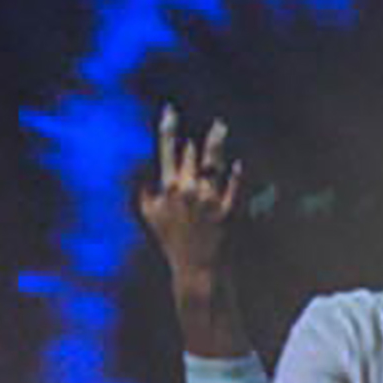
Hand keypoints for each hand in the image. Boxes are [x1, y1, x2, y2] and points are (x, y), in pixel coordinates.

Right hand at [136, 102, 255, 359]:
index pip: (165, 151)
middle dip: (200, 139)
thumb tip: (143, 176)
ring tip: (221, 126)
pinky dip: (236, 173)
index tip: (169, 110)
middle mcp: (187, 191)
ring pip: (213, 162)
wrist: (197, 272)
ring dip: (216, 142)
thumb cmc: (173, 245)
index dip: (167, 128)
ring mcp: (208, 200)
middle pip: (192, 154)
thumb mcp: (152, 219)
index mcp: (167, 190)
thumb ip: (147, 195)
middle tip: (214, 123)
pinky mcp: (228, 210)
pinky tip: (239, 163)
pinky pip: (234, 184)